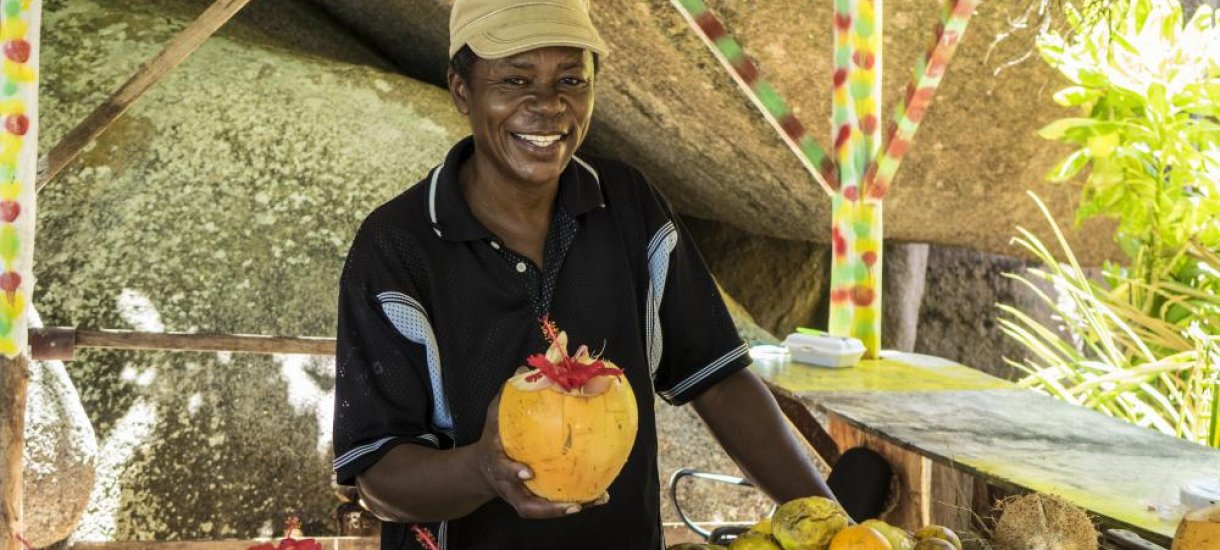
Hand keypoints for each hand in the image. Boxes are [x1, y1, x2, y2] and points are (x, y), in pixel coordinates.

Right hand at [475, 393, 595, 518]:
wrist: (482, 469)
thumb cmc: (493, 438)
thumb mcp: (494, 417)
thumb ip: (507, 396)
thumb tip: (524, 370)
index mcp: (497, 464)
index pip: (503, 470)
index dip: (513, 472)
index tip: (528, 471)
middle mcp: (509, 487)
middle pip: (525, 505)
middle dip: (547, 508)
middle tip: (573, 505)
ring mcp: (521, 498)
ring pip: (542, 511)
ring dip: (567, 509)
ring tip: (594, 501)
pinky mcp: (533, 502)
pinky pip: (554, 506)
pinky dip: (577, 503)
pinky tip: (600, 497)